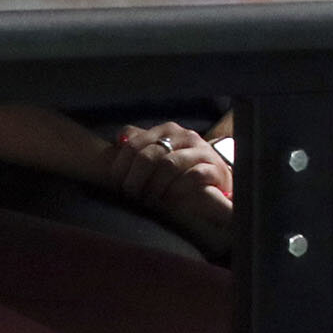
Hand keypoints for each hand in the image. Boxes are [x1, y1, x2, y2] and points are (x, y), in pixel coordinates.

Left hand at [110, 122, 234, 257]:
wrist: (217, 178)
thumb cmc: (181, 167)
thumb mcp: (160, 152)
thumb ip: (139, 143)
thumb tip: (118, 139)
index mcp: (167, 130)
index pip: (133, 144)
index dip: (120, 167)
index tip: (115, 185)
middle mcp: (184, 136)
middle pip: (149, 155)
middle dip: (134, 180)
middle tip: (130, 197)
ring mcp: (201, 151)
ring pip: (169, 165)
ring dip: (153, 187)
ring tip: (147, 202)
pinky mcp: (215, 168)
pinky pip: (192, 176)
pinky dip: (176, 190)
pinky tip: (169, 199)